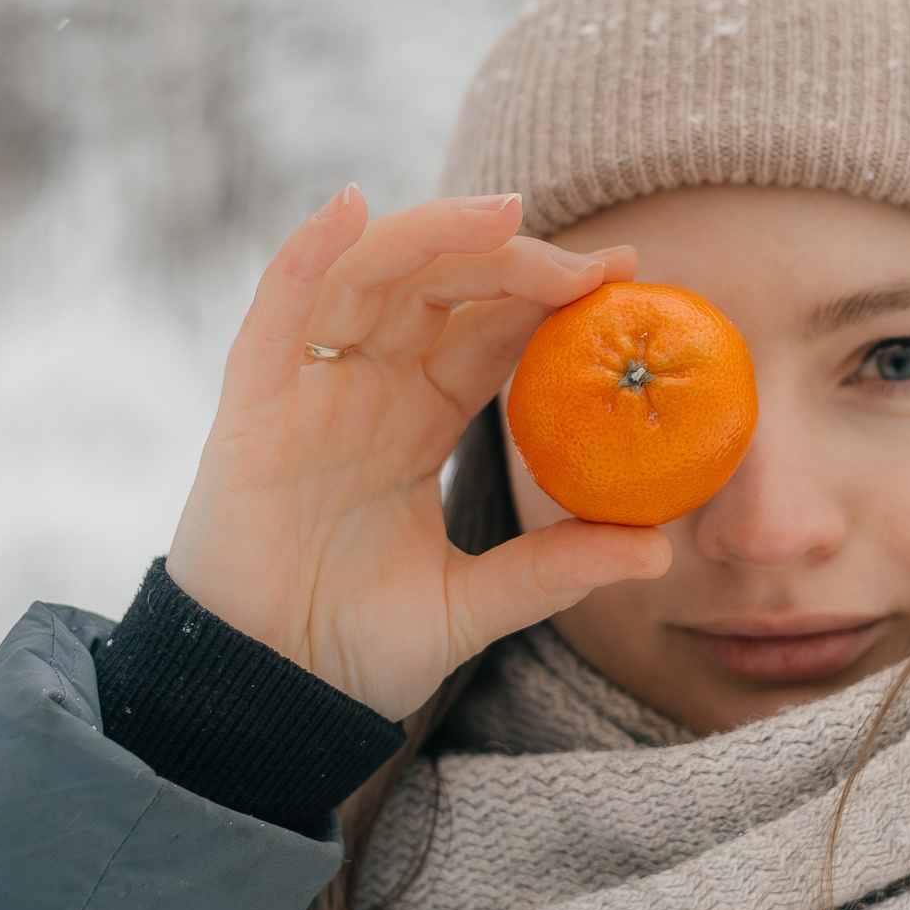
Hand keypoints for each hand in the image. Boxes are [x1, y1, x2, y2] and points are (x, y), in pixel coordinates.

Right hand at [166, 186, 671, 719]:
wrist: (268, 704)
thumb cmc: (354, 654)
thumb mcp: (473, 606)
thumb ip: (553, 570)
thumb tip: (659, 549)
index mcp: (416, 421)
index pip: (488, 329)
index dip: (550, 292)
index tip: (627, 271)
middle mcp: (363, 390)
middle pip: (439, 287)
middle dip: (513, 259)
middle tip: (592, 263)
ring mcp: (306, 394)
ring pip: (367, 278)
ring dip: (432, 233)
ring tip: (504, 213)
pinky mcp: (250, 412)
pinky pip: (276, 314)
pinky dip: (305, 252)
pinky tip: (349, 205)